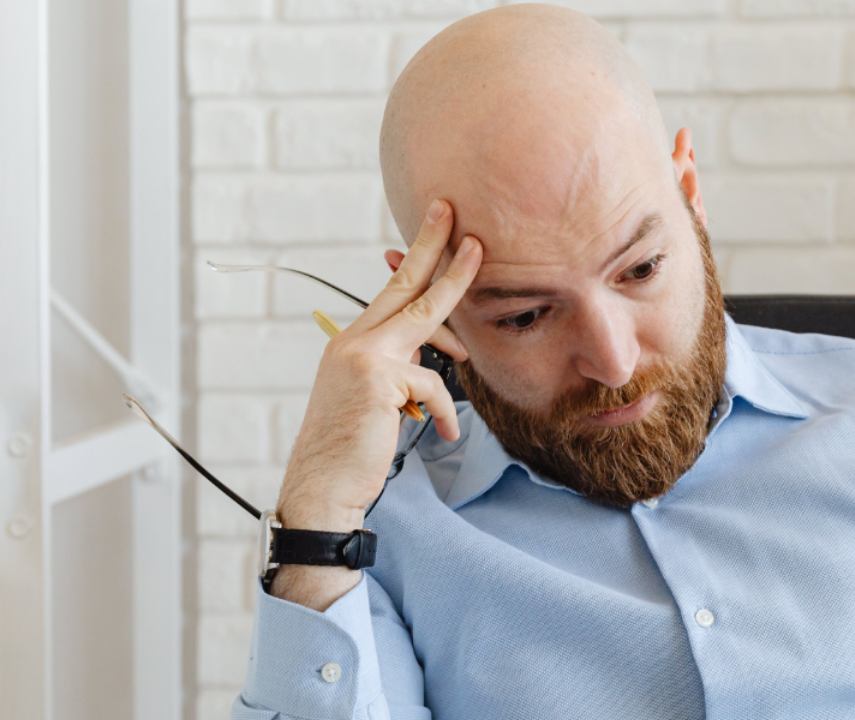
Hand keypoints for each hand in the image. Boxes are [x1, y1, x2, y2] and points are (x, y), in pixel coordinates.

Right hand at [271, 199, 479, 607]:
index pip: (392, 290)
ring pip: (425, 320)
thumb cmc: (354, 448)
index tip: (439, 224)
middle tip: (457, 214)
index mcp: (353, 341)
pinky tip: (443, 434)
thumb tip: (440, 349)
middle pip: (406, 283)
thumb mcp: (376, 399)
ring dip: (454, 330)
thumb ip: (401, 367)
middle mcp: (354, 339)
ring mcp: (364, 356)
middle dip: (434, 246)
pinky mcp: (378, 379)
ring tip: (467, 353)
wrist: (324, 488)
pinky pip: (433, 384)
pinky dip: (442, 412)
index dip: (417, 257)